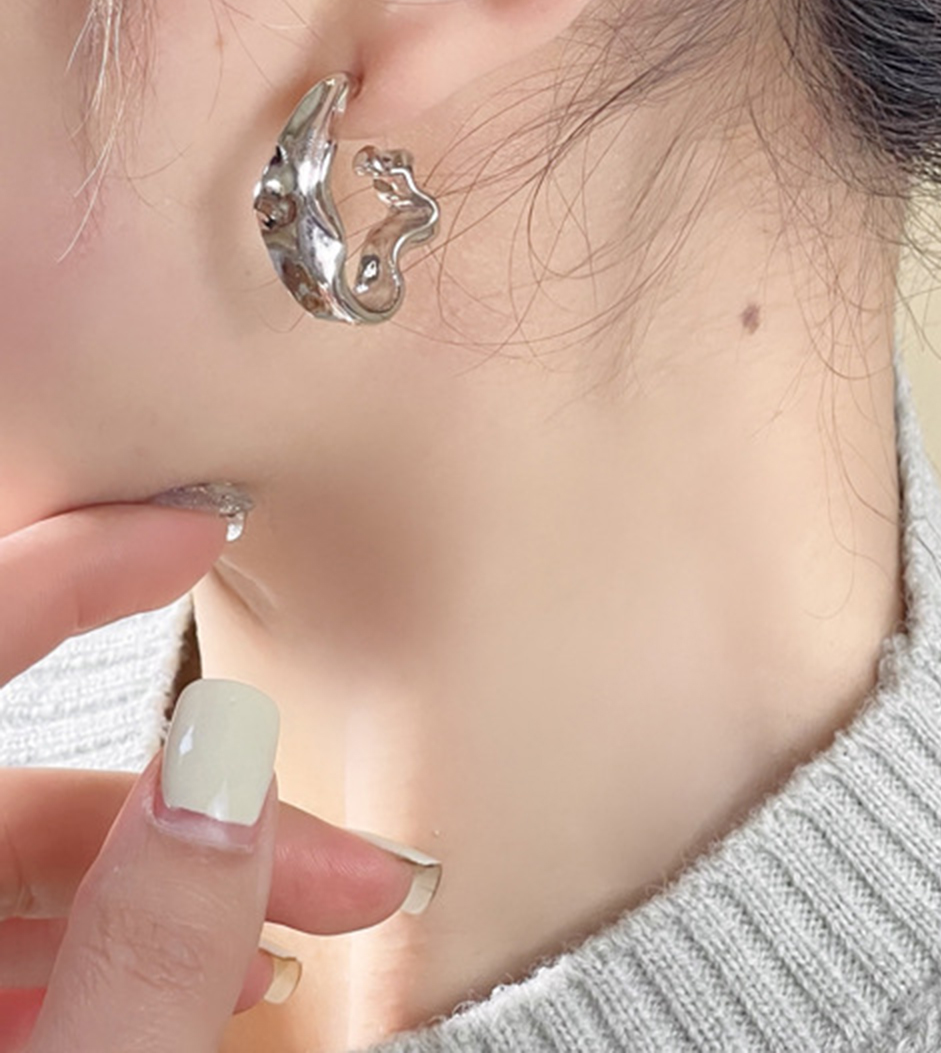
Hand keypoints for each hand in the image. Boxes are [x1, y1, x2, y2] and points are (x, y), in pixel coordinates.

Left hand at [0, 502, 437, 1049]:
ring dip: (191, 876)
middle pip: (31, 775)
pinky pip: (9, 927)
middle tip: (349, 855)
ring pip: (29, 854)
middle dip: (214, 802)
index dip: (72, 566)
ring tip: (318, 927)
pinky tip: (222, 972)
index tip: (195, 526)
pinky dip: (122, 934)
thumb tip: (228, 765)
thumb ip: (146, 957)